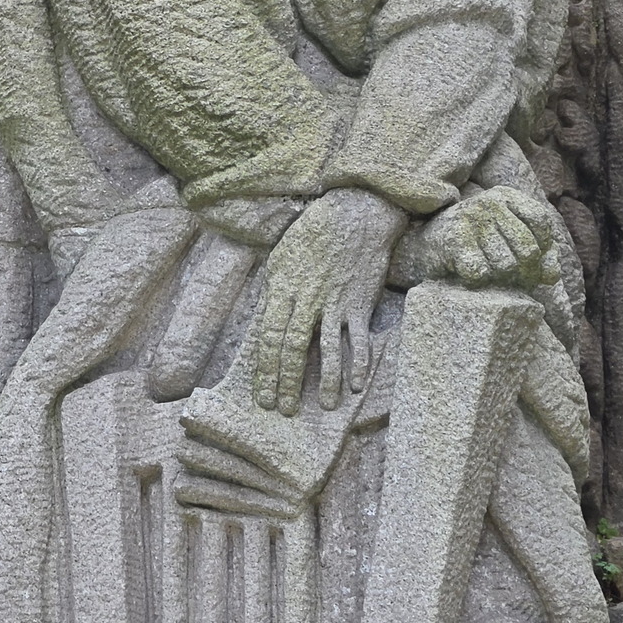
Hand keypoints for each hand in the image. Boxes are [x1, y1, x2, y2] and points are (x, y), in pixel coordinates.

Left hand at [254, 188, 405, 415]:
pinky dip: (359, 363)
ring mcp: (336, 302)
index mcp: (282, 288)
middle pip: (293, 348)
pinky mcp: (361, 302)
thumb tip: (262, 320)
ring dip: (327, 380)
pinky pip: (359, 338)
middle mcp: (307, 299)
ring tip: (325, 406)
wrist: (356, 213)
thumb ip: (273, 291)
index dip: (264, 370)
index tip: (262, 395)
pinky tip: (357, 385)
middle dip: (287, 382)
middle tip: (284, 410)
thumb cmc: (314, 233)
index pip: (268, 337)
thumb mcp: (282, 257)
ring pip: (327, 348)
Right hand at [430, 186, 559, 290]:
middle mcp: (490, 202)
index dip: (544, 249)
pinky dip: (477, 281)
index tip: (531, 261)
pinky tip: (469, 274)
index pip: (542, 222)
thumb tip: (552, 276)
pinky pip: (481, 273)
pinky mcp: (453, 239)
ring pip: (505, 265)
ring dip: (499, 279)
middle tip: (511, 279)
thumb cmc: (476, 243)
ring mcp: (470, 218)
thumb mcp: (509, 240)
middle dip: (524, 272)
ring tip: (488, 274)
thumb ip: (540, 255)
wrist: (425, 243)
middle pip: (528, 250)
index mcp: (506, 196)